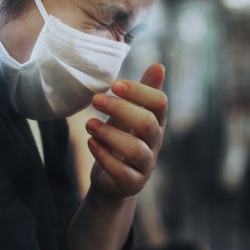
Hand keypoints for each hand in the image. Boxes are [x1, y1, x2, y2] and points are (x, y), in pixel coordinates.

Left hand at [85, 63, 167, 200]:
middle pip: (148, 124)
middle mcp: (154, 143)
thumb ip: (141, 93)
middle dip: (121, 109)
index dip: (139, 91)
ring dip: (109, 134)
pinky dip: (104, 156)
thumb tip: (159, 66)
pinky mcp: (131, 183)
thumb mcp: (129, 114)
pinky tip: (90, 142)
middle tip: (95, 100)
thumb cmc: (122, 139)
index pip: (160, 103)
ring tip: (88, 124)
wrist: (112, 180)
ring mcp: (145, 165)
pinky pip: (121, 171)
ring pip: (135, 149)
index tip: (114, 84)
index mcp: (156, 122)